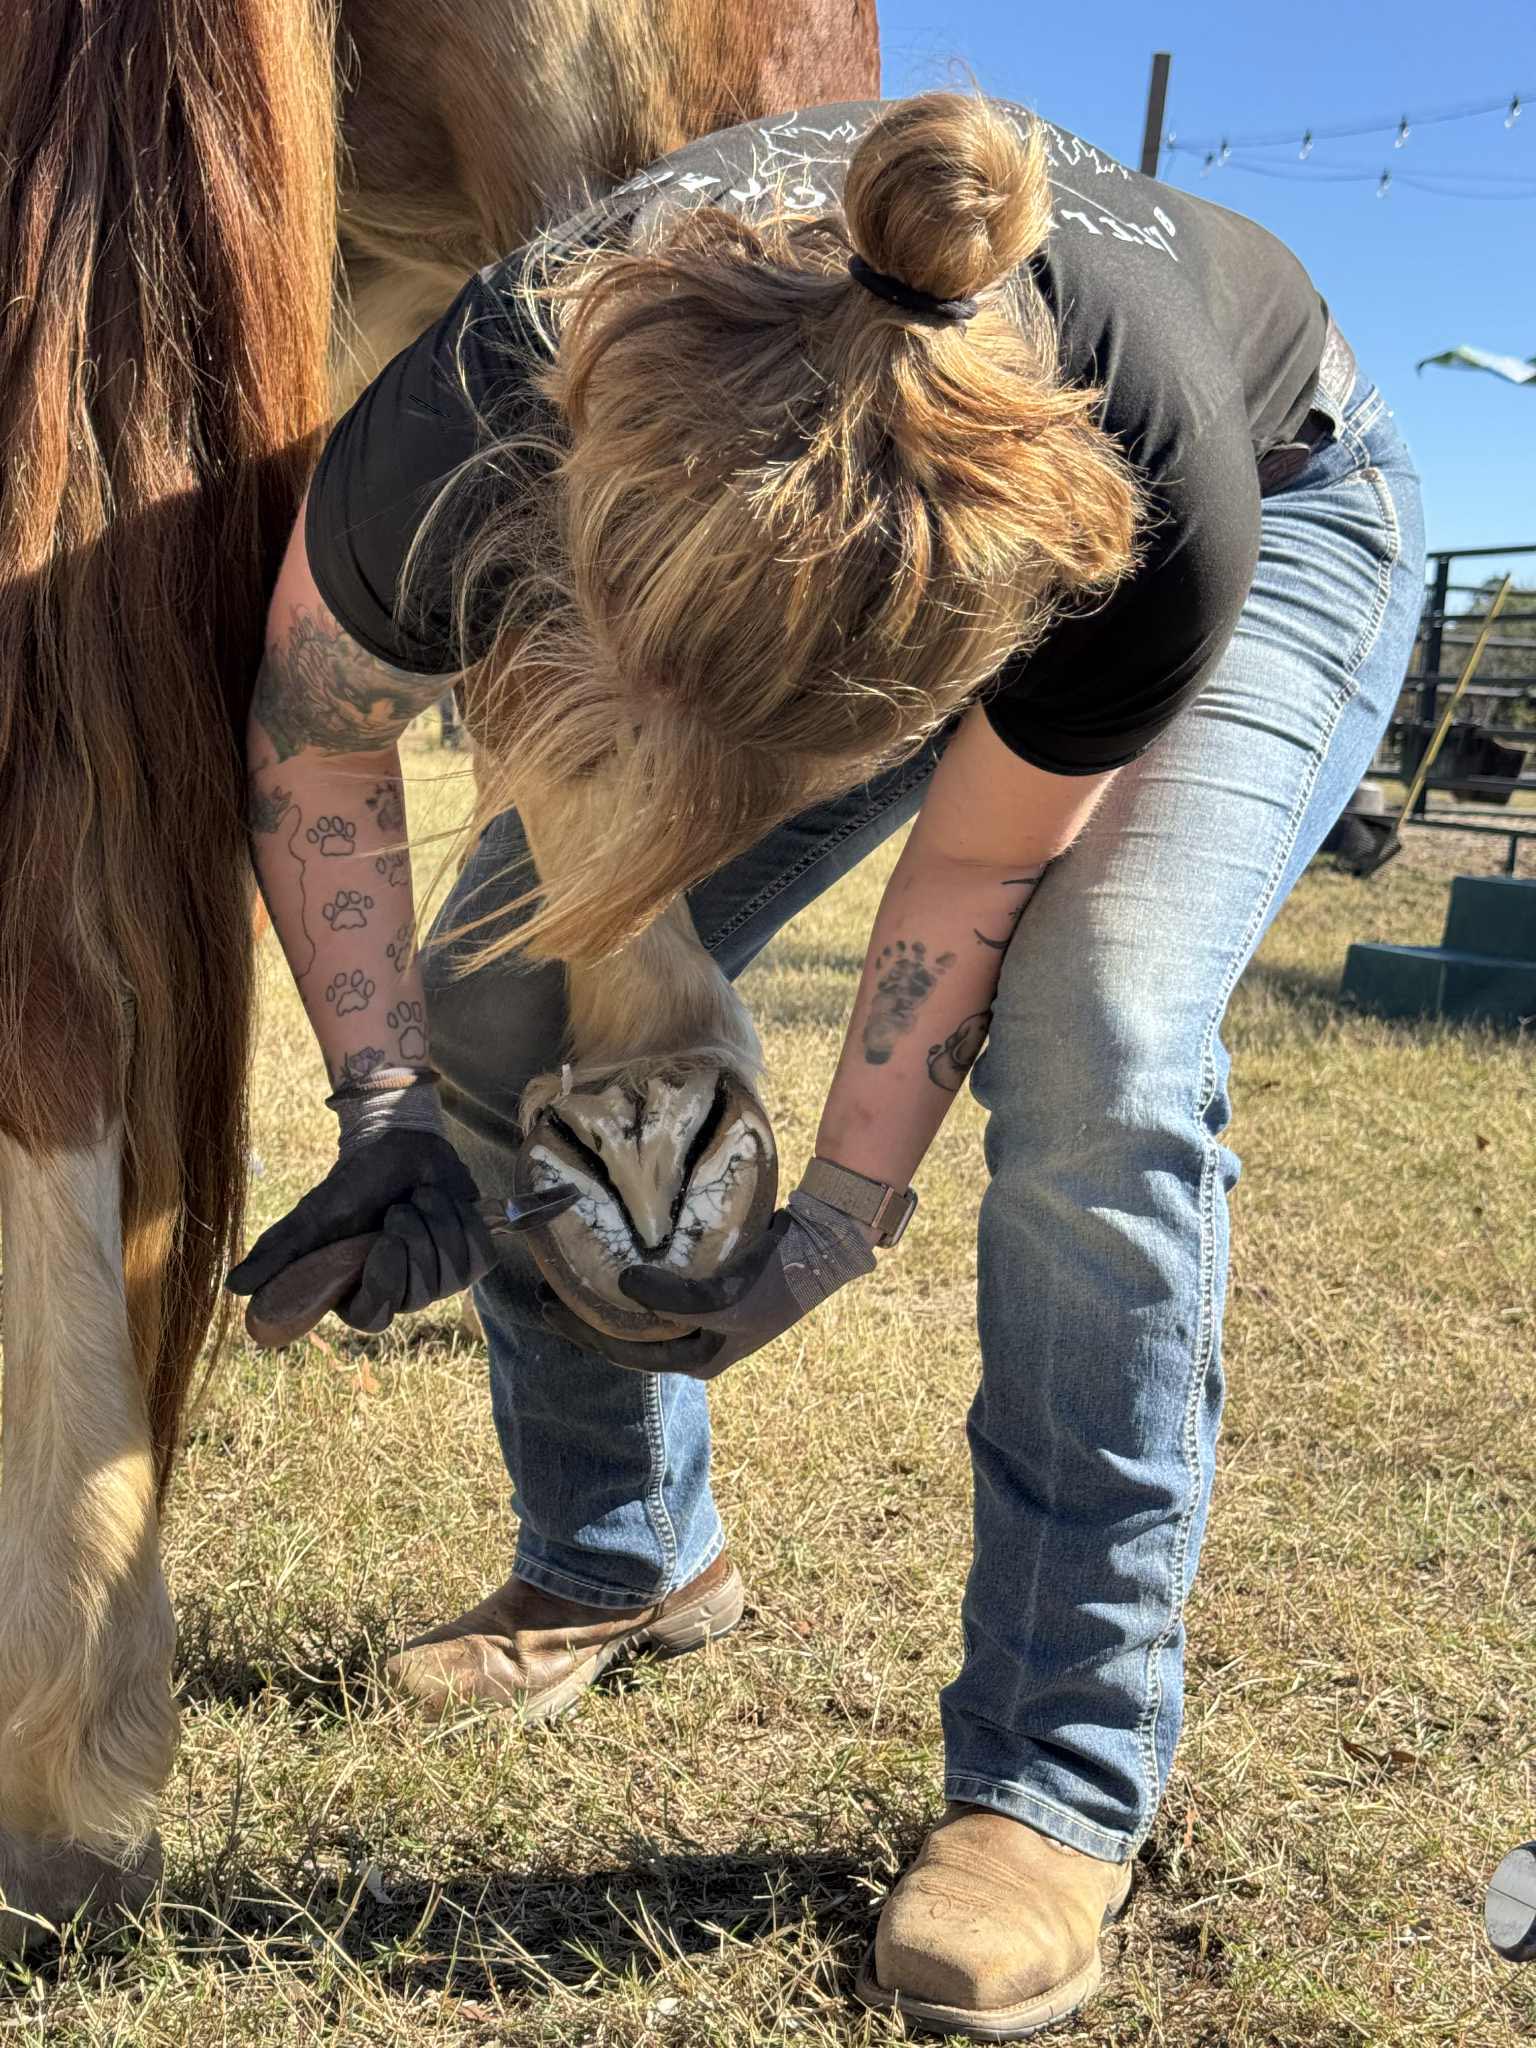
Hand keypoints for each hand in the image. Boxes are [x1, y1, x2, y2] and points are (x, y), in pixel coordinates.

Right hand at [227, 1125, 496, 1332]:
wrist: (401, 1146)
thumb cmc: (354, 1183)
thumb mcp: (314, 1215)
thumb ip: (279, 1251)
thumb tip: (234, 1289)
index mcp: (361, 1293)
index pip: (374, 1318)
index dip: (382, 1283)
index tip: (379, 1243)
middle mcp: (403, 1295)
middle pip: (418, 1293)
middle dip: (409, 1236)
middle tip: (397, 1210)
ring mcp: (442, 1281)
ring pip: (452, 1272)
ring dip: (434, 1220)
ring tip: (419, 1201)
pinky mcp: (475, 1258)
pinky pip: (479, 1253)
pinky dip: (462, 1217)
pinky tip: (447, 1204)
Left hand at [541, 1187, 876, 1377]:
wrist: (819, 1245)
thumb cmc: (774, 1281)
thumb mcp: (722, 1299)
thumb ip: (672, 1299)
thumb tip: (623, 1283)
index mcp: (699, 1360)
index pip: (626, 1354)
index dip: (583, 1334)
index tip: (548, 1309)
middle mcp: (697, 1343)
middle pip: (628, 1335)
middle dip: (586, 1318)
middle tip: (545, 1293)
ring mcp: (702, 1317)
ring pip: (641, 1312)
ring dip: (607, 1297)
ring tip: (571, 1274)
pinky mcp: (707, 1287)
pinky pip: (658, 1288)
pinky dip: (633, 1278)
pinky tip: (612, 1259)